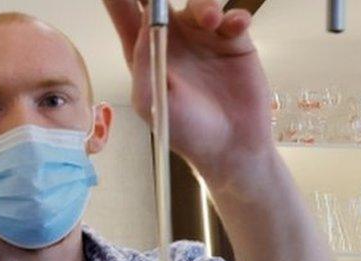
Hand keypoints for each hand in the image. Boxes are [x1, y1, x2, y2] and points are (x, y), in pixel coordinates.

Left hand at [103, 0, 274, 183]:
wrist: (229, 146)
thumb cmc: (183, 130)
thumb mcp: (152, 100)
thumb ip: (144, 61)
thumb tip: (143, 23)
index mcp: (143, 52)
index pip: (125, 14)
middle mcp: (172, 39)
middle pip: (161, 1)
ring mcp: (203, 37)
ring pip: (200, 3)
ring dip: (204, 4)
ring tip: (210, 20)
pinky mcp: (233, 41)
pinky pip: (233, 17)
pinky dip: (235, 17)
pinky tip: (235, 26)